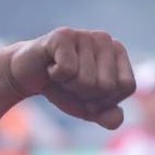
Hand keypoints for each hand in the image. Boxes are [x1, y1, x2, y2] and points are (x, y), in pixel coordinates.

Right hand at [4, 28, 135, 128]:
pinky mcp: (63, 35)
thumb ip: (107, 116)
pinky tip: (50, 67)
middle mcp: (105, 38)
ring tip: (61, 74)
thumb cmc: (64, 90)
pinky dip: (55, 76)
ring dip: (69, 86)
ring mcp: (84, 34)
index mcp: (118, 52)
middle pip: (107, 86)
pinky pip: (67, 70)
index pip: (126, 87)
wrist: (28, 76)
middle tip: (71, 82)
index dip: (105, 99)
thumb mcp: (89, 108)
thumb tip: (117, 119)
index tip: (89, 90)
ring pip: (86, 80)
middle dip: (86, 94)